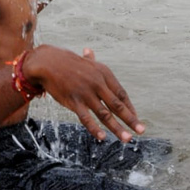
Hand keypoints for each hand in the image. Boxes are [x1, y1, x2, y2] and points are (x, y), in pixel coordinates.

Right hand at [27, 44, 144, 141]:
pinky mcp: (74, 101)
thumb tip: (90, 51)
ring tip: (127, 138)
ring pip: (105, 114)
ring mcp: (86, 93)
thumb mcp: (85, 61)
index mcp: (104, 73)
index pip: (121, 93)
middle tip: (142, 130)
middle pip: (117, 104)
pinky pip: (86, 117)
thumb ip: (92, 60)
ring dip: (117, 128)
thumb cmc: (67, 62)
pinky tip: (102, 137)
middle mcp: (98, 83)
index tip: (136, 118)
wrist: (48, 62)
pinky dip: (94, 128)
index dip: (129, 107)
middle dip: (130, 119)